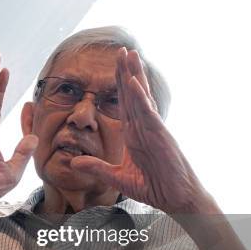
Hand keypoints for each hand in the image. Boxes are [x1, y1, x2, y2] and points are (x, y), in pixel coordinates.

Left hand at [74, 47, 209, 213]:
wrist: (176, 200)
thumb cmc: (154, 187)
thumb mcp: (117, 178)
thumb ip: (96, 168)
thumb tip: (74, 161)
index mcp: (134, 134)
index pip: (124, 105)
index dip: (119, 86)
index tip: (113, 67)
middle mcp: (144, 127)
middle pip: (133, 94)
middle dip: (126, 72)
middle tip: (121, 49)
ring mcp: (153, 130)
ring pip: (142, 98)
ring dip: (135, 76)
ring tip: (130, 54)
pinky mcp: (161, 137)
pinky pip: (149, 114)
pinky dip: (141, 99)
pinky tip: (135, 84)